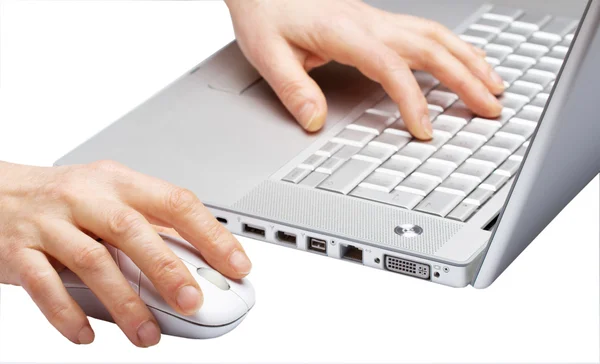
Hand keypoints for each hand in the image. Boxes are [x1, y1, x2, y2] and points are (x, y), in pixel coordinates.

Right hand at [0, 160, 250, 346]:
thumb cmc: (67, 200)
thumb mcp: (112, 196)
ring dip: (124, 303)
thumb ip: (150, 224)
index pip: (175, 202)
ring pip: (92, 262)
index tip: (236, 265)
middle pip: (132, 230)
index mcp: (120, 182)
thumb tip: (200, 258)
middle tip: (192, 302)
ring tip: (148, 334)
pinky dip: (67, 314)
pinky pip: (44, 285)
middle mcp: (86, 197)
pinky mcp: (17, 251)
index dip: (210, 234)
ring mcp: (50, 223)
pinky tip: (88, 334)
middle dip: (167, 269)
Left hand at [226, 0, 504, 138]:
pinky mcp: (377, 22)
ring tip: (495, 85)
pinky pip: (426, 31)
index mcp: (344, 32)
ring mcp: (377, 20)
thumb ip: (294, 89)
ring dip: (469, 60)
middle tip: (491, 108)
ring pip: (436, 35)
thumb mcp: (269, 54)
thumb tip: (316, 121)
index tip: (424, 130)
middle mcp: (369, 23)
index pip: (391, 67)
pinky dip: (454, 47)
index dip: (413, 100)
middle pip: (430, 47)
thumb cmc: (265, 13)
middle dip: (466, 79)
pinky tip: (466, 59)